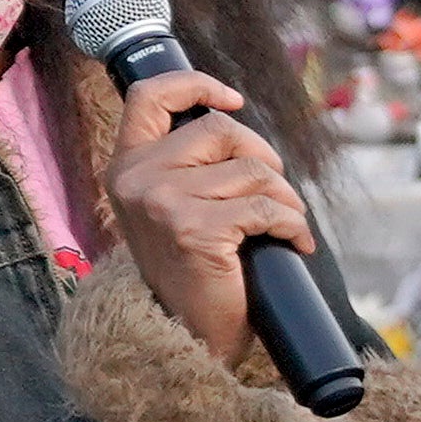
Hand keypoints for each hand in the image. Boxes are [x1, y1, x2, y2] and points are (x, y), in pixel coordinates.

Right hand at [102, 74, 314, 367]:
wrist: (188, 336)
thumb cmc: (189, 269)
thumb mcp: (169, 206)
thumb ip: (183, 165)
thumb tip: (232, 119)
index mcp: (125, 167)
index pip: (149, 96)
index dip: (196, 85)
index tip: (232, 101)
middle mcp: (135, 180)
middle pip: (219, 130)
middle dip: (264, 157)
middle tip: (275, 191)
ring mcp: (162, 203)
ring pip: (252, 169)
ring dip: (284, 196)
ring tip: (286, 223)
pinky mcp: (195, 229)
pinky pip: (266, 206)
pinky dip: (293, 224)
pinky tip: (296, 243)